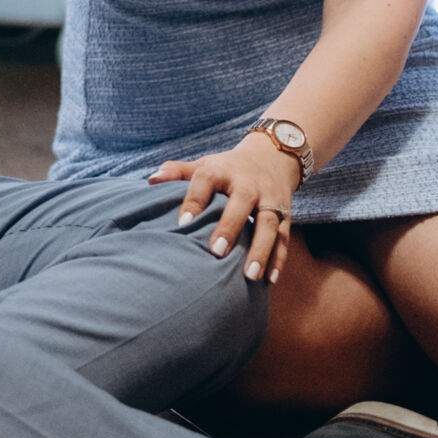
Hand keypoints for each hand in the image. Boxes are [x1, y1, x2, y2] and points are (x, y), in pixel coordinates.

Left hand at [152, 132, 300, 283]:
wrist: (272, 156)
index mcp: (223, 171)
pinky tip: (269, 281)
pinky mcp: (286, 214)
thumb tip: (152, 178)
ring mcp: (270, 199)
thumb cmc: (228, 168)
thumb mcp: (205, 164)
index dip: (194, 201)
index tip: (182, 223)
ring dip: (261, 249)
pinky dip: (279, 259)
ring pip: (269, 224)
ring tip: (250, 276)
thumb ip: (179, 172)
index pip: (206, 181)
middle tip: (217, 251)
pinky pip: (284, 238)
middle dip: (231, 227)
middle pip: (242, 203)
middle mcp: (249, 184)